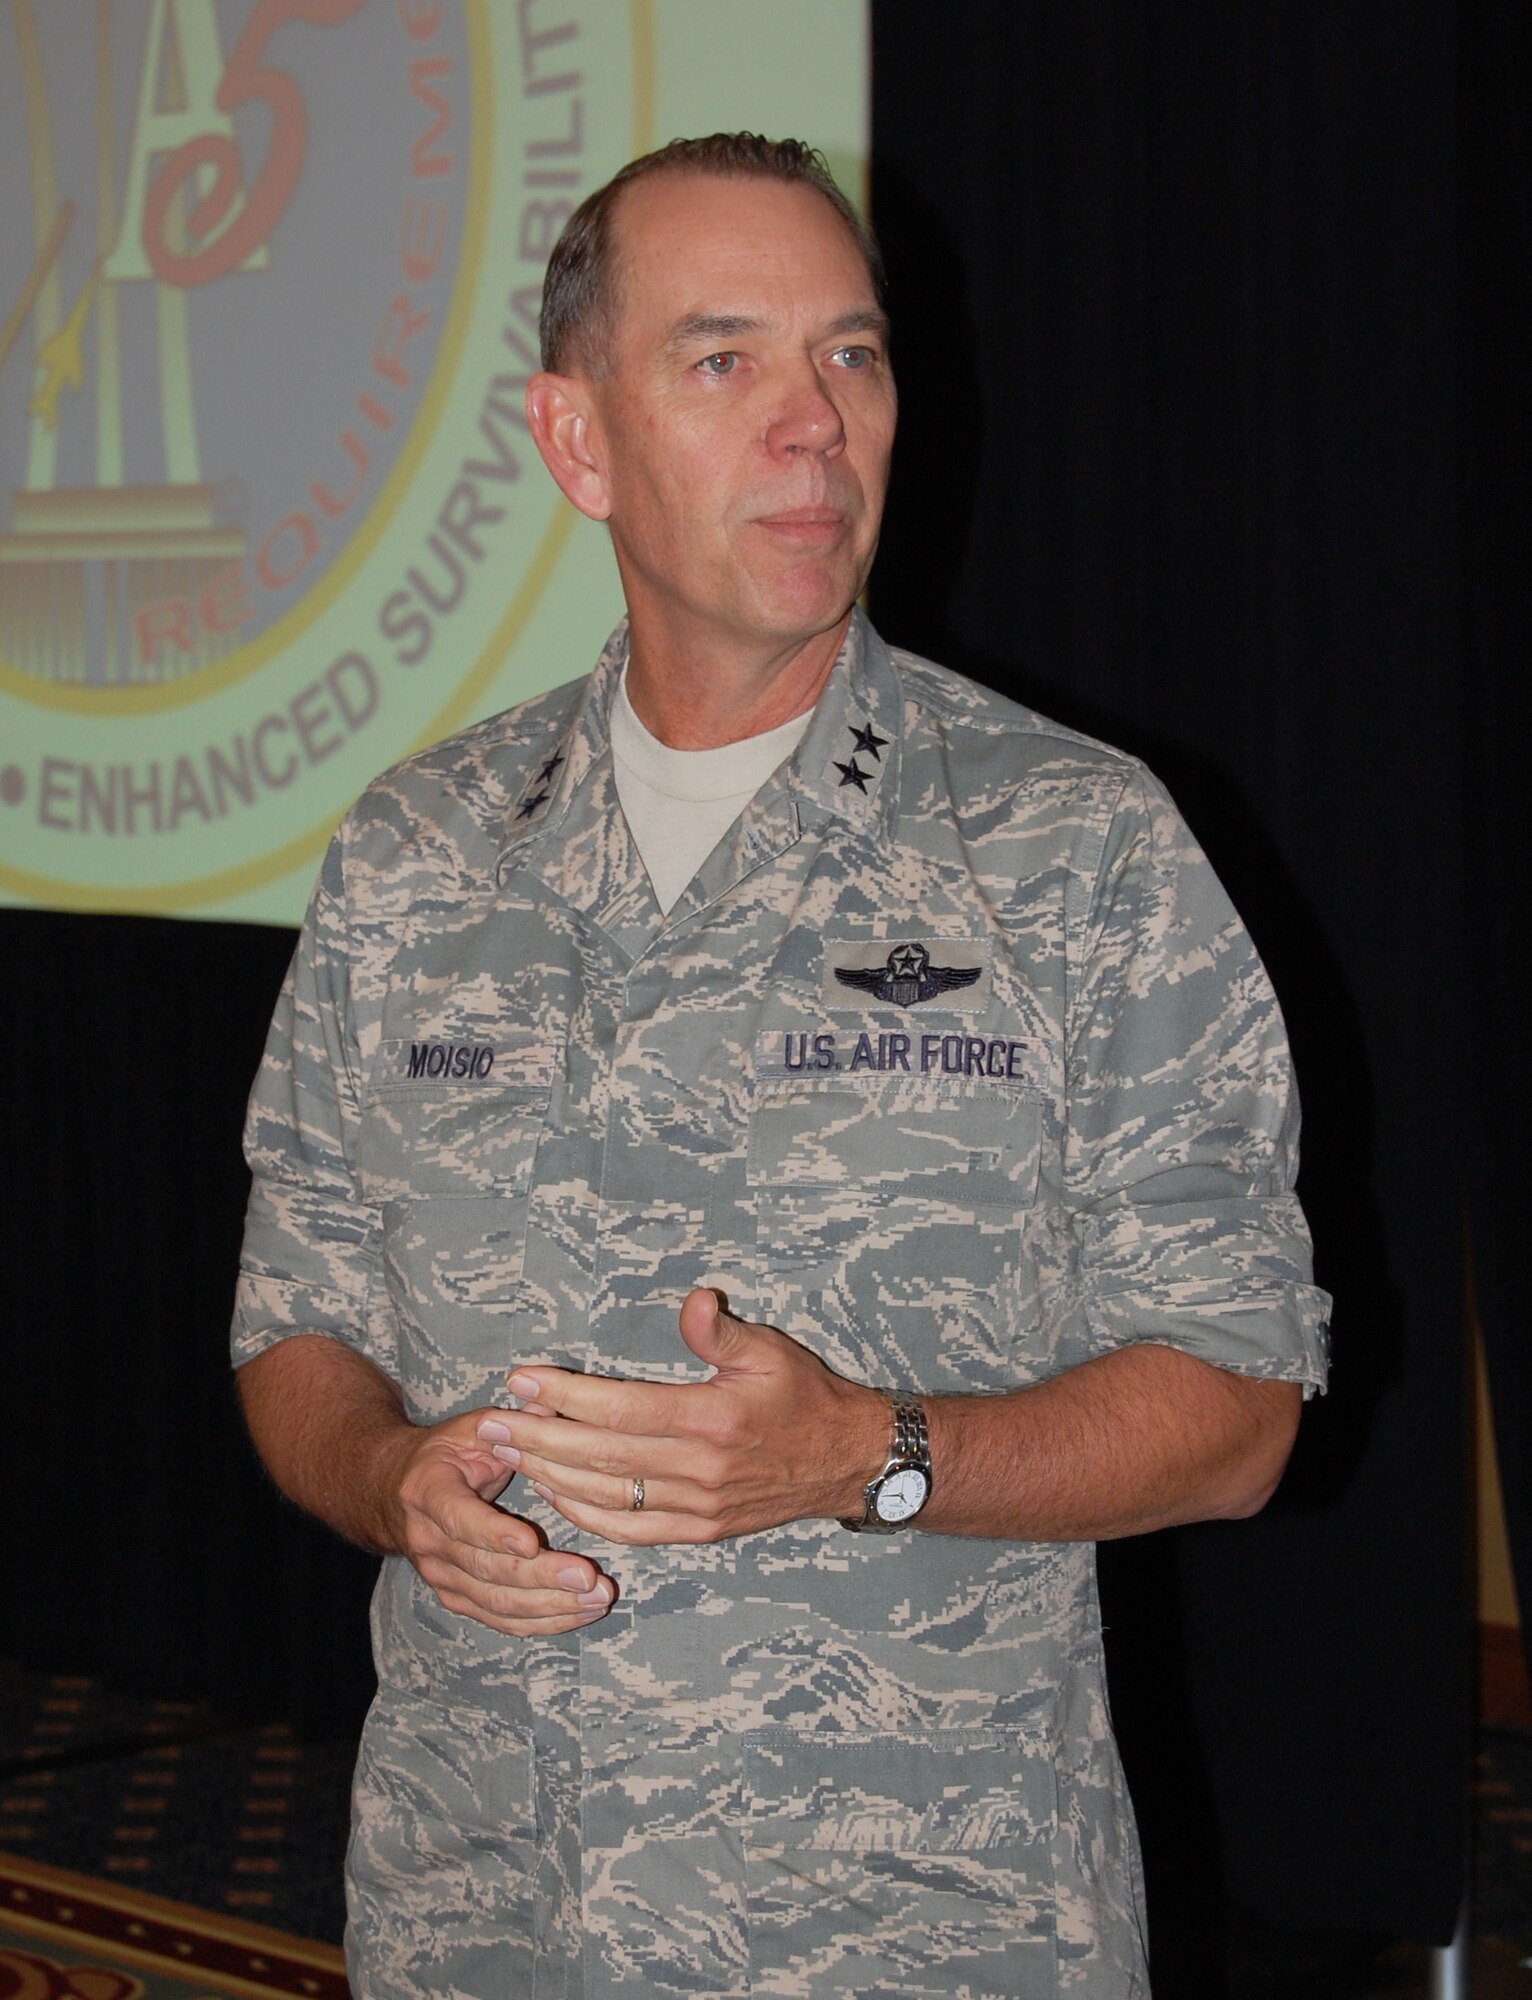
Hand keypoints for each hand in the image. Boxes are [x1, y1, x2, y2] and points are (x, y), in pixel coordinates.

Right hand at [385, 1408, 616, 1634]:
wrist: (395, 1492)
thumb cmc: (447, 1454)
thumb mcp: (472, 1429)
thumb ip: (512, 1425)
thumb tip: (555, 1405)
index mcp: (428, 1490)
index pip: (458, 1518)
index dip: (494, 1533)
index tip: (533, 1541)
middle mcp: (428, 1540)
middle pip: (485, 1568)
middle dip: (540, 1576)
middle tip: (589, 1576)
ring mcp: (440, 1575)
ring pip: (495, 1602)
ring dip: (549, 1605)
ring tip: (596, 1598)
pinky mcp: (456, 1598)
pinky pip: (499, 1620)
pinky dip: (541, 1622)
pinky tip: (578, 1614)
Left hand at [477, 1289, 886, 1544]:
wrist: (846, 1462)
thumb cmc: (803, 1396)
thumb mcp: (769, 1350)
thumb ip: (719, 1331)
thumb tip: (693, 1299)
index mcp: (710, 1419)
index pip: (620, 1408)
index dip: (564, 1396)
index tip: (520, 1381)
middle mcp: (699, 1469)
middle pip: (600, 1456)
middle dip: (538, 1438)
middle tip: (489, 1423)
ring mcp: (698, 1507)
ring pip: (607, 1496)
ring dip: (551, 1476)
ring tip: (508, 1454)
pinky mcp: (700, 1531)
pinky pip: (632, 1528)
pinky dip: (587, 1514)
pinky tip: (556, 1492)